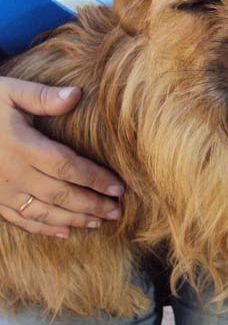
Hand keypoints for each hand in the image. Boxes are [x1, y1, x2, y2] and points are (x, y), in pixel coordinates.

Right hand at [0, 77, 122, 237]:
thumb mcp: (9, 92)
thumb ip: (42, 97)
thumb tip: (76, 94)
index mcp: (22, 147)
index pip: (67, 168)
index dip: (95, 179)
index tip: (118, 187)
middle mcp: (13, 174)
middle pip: (61, 195)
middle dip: (92, 205)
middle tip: (118, 210)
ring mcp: (2, 191)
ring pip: (44, 213)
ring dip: (74, 220)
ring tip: (99, 221)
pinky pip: (21, 220)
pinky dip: (45, 229)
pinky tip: (64, 232)